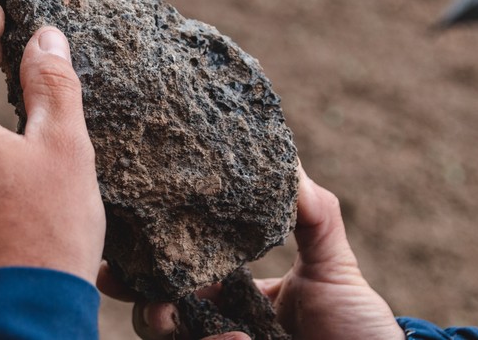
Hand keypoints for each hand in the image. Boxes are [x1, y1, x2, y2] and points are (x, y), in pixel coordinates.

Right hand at [119, 166, 403, 339]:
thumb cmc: (361, 329)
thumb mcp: (336, 269)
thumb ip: (314, 216)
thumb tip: (289, 156)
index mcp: (238, 294)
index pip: (185, 273)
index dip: (152, 259)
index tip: (123, 243)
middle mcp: (222, 325)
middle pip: (161, 306)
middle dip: (134, 289)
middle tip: (116, 275)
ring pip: (165, 335)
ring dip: (157, 319)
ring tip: (167, 313)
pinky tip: (234, 339)